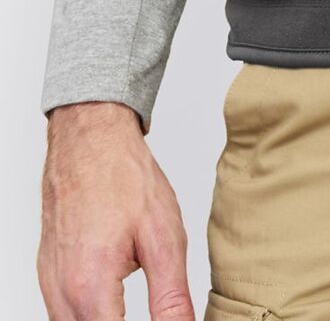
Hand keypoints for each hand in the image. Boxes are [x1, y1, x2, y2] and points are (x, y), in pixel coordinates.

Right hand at [37, 101, 193, 320]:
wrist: (90, 139)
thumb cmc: (123, 177)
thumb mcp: (164, 237)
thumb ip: (171, 296)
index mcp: (90, 287)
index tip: (164, 320)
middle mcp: (62, 293)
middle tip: (155, 310)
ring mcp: (50, 285)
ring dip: (104, 320)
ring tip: (133, 305)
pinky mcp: (48, 275)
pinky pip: (63, 314)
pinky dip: (88, 314)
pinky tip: (112, 302)